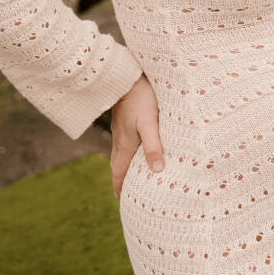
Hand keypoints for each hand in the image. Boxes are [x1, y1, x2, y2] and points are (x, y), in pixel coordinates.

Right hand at [110, 73, 164, 198]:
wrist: (127, 76)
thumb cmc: (141, 99)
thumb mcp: (149, 123)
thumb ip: (153, 146)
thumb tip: (156, 170)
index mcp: (125, 144)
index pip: (119, 170)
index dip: (119, 185)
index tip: (120, 198)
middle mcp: (119, 138)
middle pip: (117, 163)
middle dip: (119, 178)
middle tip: (122, 191)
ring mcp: (120, 127)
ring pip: (118, 151)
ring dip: (121, 164)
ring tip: (126, 171)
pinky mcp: (123, 118)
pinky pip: (122, 140)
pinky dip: (125, 150)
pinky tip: (132, 145)